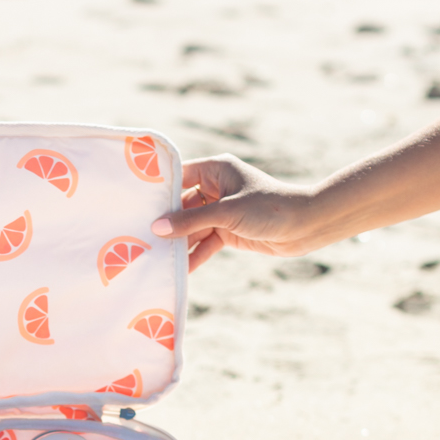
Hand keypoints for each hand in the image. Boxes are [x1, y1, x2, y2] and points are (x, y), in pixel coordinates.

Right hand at [151, 155, 317, 271]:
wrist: (305, 227)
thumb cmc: (268, 208)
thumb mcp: (227, 213)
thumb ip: (191, 221)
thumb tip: (157, 228)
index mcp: (216, 170)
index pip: (179, 176)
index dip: (158, 189)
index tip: (134, 202)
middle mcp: (216, 188)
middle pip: (182, 205)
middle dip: (165, 222)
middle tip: (138, 235)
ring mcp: (221, 211)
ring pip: (192, 227)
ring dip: (178, 242)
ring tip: (152, 255)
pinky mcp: (228, 231)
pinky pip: (204, 243)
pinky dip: (194, 255)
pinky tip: (179, 269)